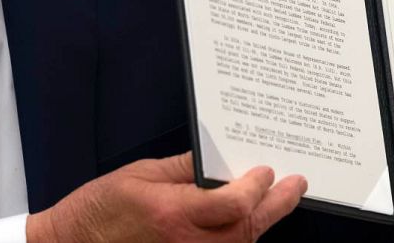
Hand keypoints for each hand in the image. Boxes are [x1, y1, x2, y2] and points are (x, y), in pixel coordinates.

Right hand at [25, 151, 306, 242]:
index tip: (267, 171)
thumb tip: (217, 158)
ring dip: (261, 223)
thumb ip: (184, 169)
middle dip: (276, 206)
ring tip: (278, 200)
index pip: (233, 203)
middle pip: (246, 229)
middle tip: (296, 186)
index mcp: (173, 214)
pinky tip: (246, 222)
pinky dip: (239, 238)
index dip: (257, 187)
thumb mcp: (140, 175)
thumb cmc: (97, 211)